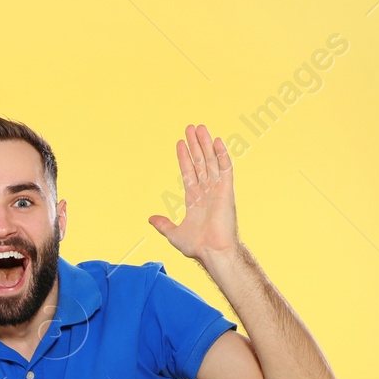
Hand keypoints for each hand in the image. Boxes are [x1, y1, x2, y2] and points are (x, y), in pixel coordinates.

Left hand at [148, 124, 238, 262]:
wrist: (212, 251)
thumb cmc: (197, 246)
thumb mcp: (174, 234)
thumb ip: (163, 224)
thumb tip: (151, 219)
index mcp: (194, 199)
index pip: (188, 172)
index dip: (184, 157)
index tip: (180, 143)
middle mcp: (206, 191)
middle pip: (199, 162)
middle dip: (195, 145)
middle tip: (190, 127)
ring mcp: (217, 189)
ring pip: (210, 161)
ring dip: (205, 144)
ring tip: (200, 128)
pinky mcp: (226, 190)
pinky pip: (225, 169)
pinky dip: (222, 155)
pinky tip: (217, 141)